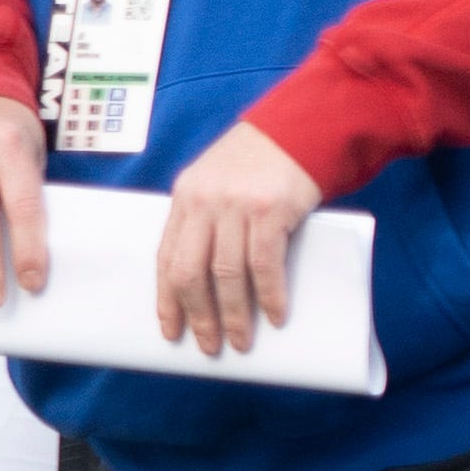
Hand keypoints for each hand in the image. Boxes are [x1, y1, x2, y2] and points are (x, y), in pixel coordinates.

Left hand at [153, 119, 323, 356]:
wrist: (303, 125)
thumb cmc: (263, 161)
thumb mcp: (219, 181)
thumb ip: (208, 218)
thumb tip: (207, 277)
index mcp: (185, 197)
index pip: (166, 257)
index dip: (166, 299)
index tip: (170, 330)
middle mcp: (204, 202)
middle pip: (189, 271)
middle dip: (196, 315)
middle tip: (208, 345)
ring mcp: (236, 205)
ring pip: (225, 274)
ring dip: (233, 314)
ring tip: (241, 341)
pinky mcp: (271, 209)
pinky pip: (264, 264)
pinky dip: (269, 295)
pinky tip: (274, 316)